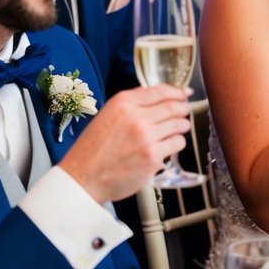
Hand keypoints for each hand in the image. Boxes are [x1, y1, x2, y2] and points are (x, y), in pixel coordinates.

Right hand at [61, 85, 190, 203]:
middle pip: (174, 107)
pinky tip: (167, 146)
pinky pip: (177, 144)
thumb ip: (131, 103)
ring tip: (176, 130)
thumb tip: (155, 96)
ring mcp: (146, 137)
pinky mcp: (153, 157)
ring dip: (182, 126)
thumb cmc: (93, 149)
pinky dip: (176, 143)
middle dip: (183, 108)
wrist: (84, 177)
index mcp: (123, 103)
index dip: (177, 91)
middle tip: (184, 111)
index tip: (185, 93)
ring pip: (179, 125)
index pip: (160, 91)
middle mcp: (136, 117)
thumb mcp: (107, 114)